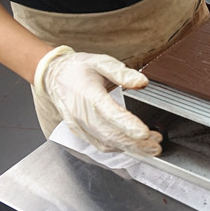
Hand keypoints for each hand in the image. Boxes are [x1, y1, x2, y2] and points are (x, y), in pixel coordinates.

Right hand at [33, 46, 161, 155]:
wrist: (53, 76)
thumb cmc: (78, 68)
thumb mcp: (101, 61)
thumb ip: (122, 72)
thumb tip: (142, 82)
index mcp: (88, 94)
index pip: (109, 112)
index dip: (127, 124)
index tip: (145, 133)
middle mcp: (82, 113)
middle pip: (110, 134)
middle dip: (135, 143)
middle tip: (156, 146)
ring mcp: (79, 125)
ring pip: (106, 143)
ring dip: (129, 148)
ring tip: (150, 148)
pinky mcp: (79, 132)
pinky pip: (99, 145)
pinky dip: (117, 149)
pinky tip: (132, 147)